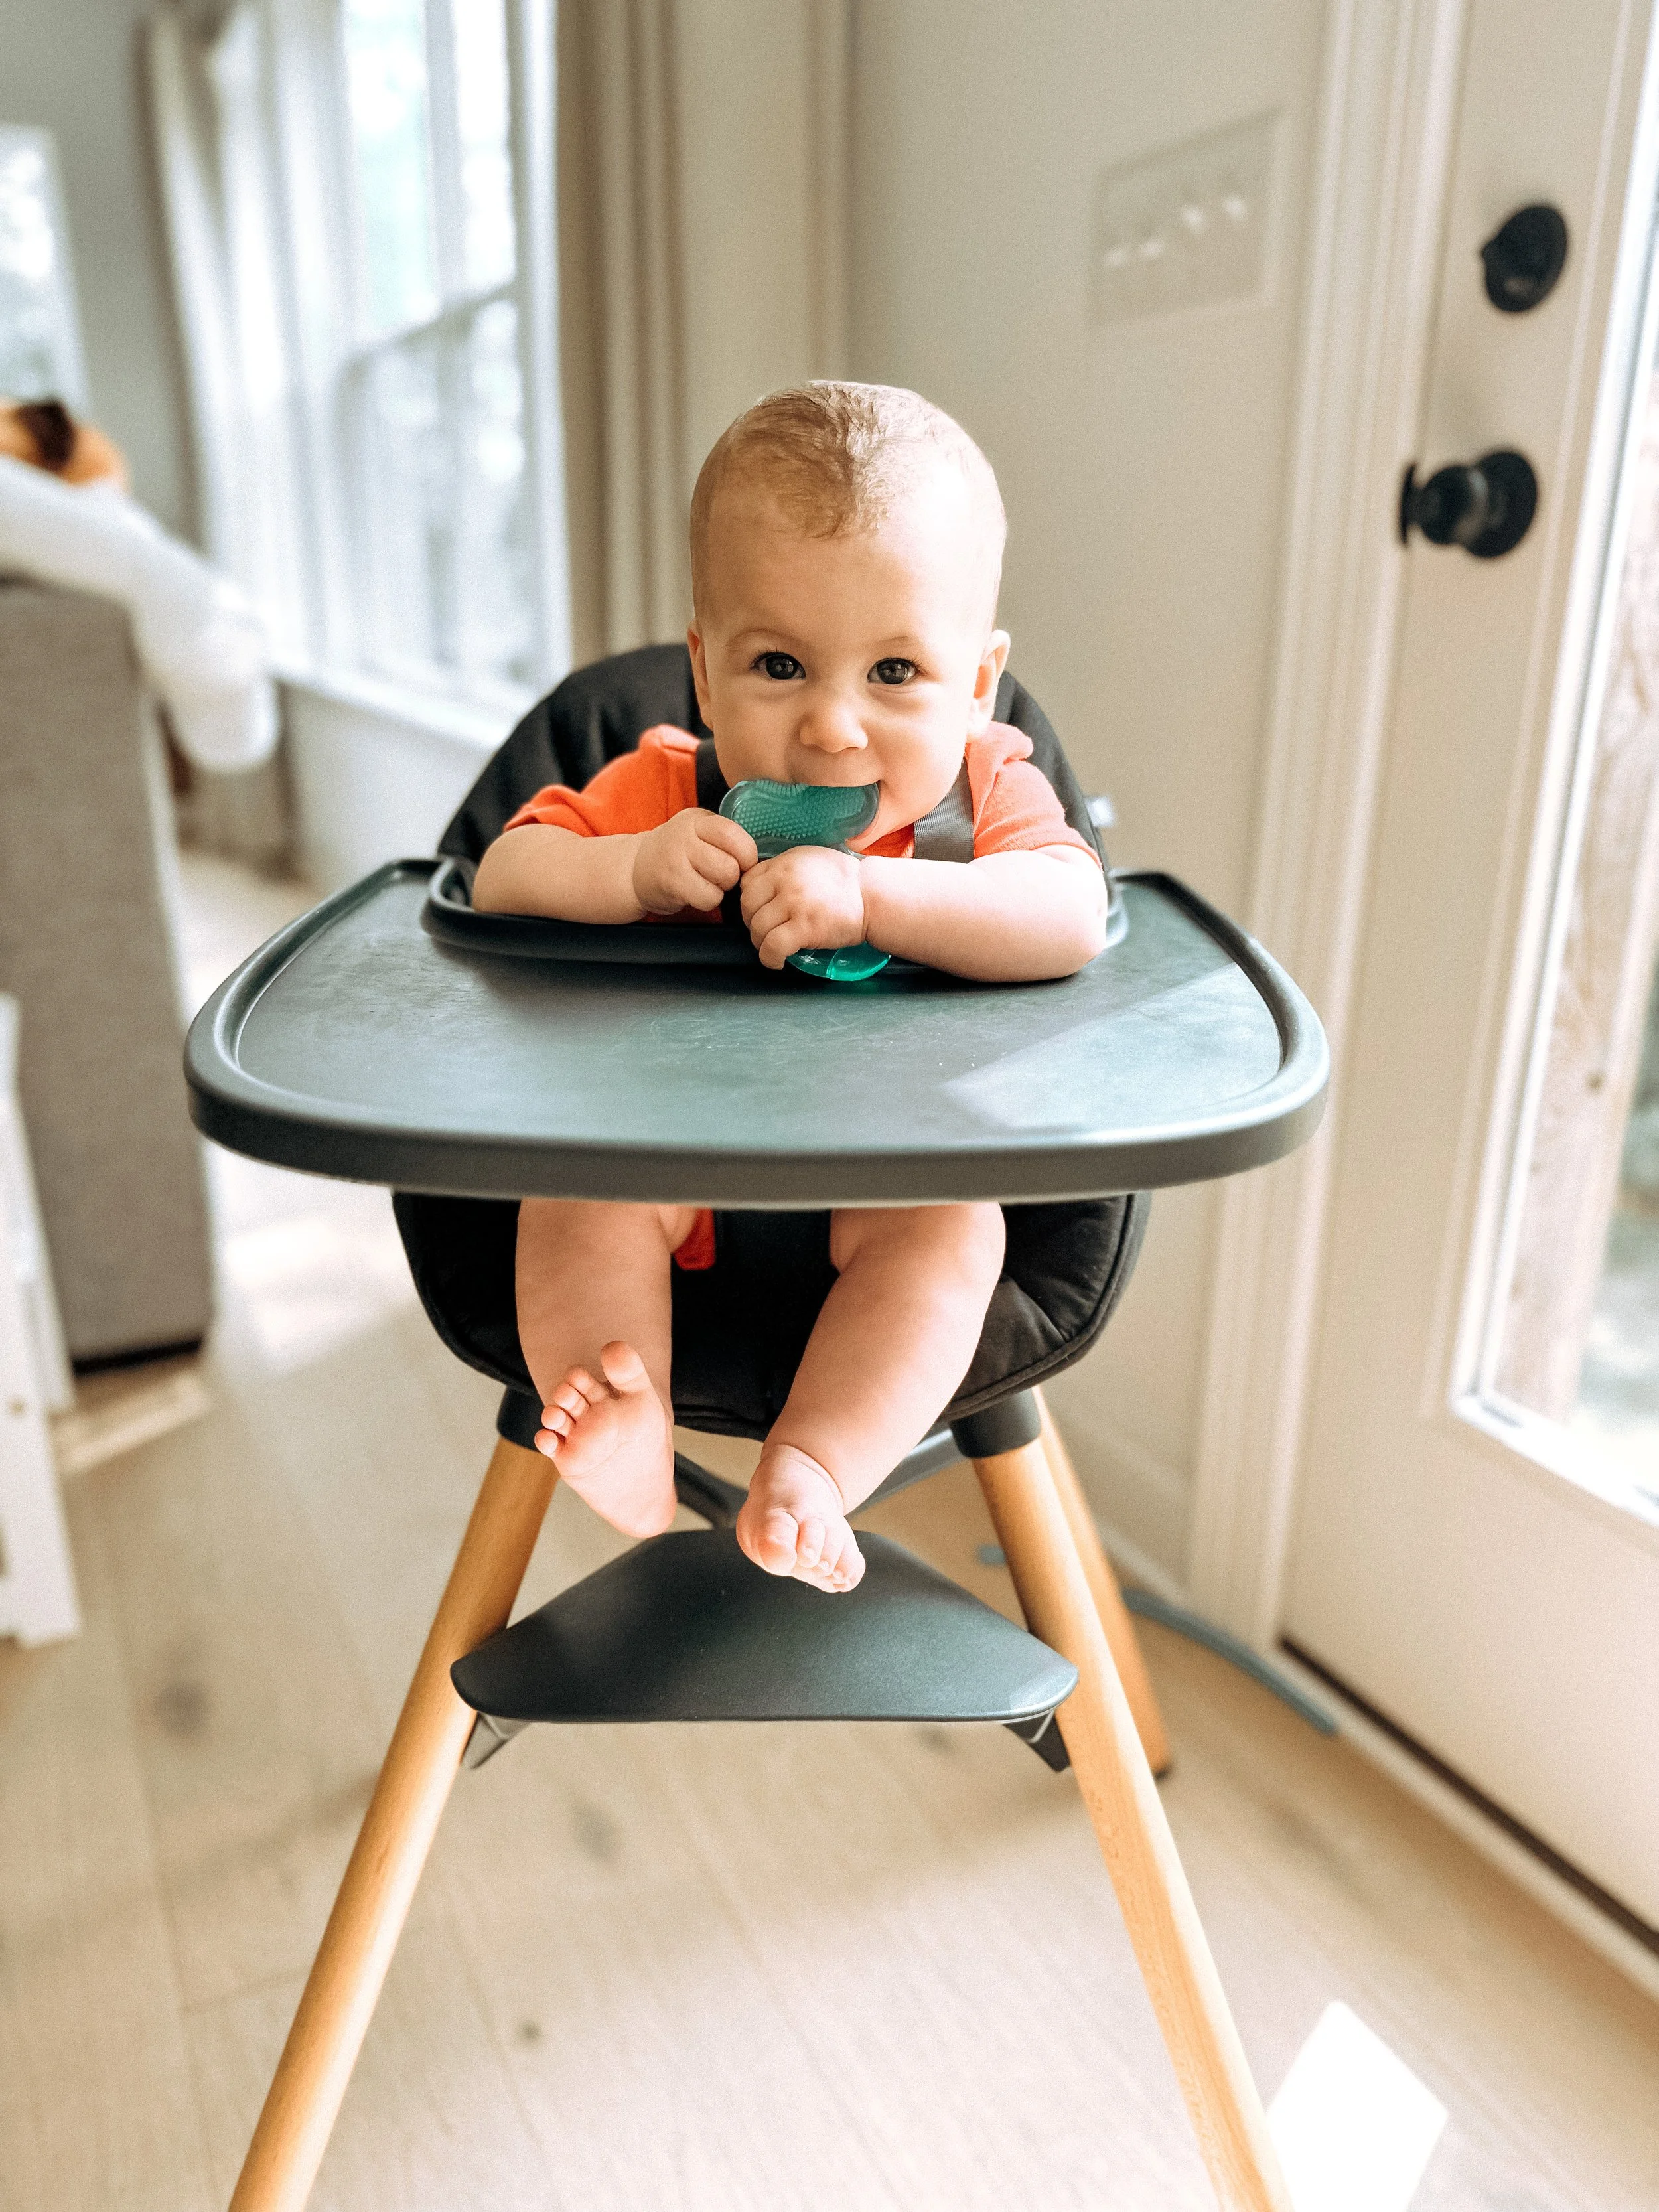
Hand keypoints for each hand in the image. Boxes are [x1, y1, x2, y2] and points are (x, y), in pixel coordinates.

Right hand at [632, 809, 756, 914]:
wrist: (634, 869)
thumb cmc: (676, 854)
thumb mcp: (697, 833)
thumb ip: (725, 837)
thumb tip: (759, 858)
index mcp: (698, 819)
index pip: (733, 832)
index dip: (747, 853)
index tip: (742, 862)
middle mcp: (686, 834)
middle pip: (733, 858)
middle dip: (735, 873)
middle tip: (722, 875)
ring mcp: (676, 857)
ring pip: (724, 877)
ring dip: (722, 887)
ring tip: (707, 883)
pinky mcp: (671, 882)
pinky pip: (709, 898)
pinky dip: (708, 901)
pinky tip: (695, 893)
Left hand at [739, 847, 867, 969]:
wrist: (873, 896)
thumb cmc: (846, 881)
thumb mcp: (810, 860)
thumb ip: (785, 870)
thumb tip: (763, 887)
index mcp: (785, 863)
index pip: (747, 882)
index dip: (751, 899)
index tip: (761, 910)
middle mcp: (785, 880)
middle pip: (747, 905)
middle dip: (751, 922)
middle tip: (767, 931)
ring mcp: (794, 903)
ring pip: (757, 928)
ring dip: (760, 943)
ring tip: (773, 947)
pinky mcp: (805, 927)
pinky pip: (772, 946)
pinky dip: (770, 958)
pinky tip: (778, 961)